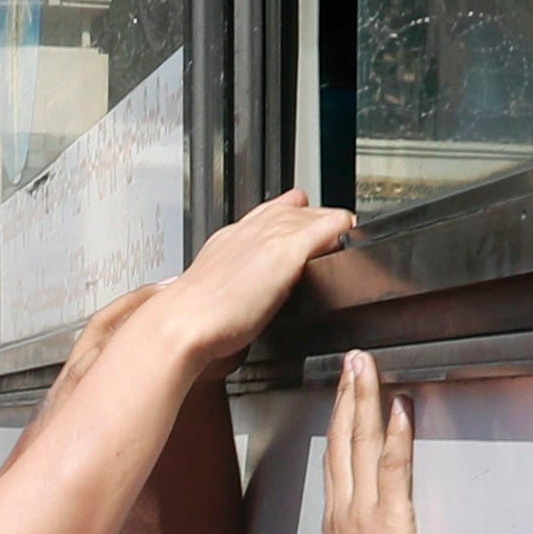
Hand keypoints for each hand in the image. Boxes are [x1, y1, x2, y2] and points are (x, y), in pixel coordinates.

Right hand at [138, 188, 357, 369]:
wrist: (181, 324)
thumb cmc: (191, 321)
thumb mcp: (210, 294)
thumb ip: (232, 287)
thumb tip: (240, 301)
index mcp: (229, 239)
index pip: (270, 213)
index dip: (291, 222)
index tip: (303, 237)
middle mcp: (250, 229)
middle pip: (297, 209)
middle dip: (314, 226)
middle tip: (328, 248)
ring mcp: (270, 236)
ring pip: (317, 213)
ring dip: (331, 230)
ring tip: (341, 249)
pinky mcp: (288, 250)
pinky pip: (333, 226)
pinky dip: (344, 233)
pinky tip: (350, 250)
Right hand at [318, 350, 414, 533]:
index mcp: (337, 518)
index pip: (336, 458)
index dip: (338, 419)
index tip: (342, 389)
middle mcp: (346, 507)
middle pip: (341, 440)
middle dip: (346, 395)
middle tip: (351, 360)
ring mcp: (365, 510)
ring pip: (359, 444)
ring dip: (362, 400)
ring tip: (365, 367)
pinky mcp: (390, 518)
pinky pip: (391, 468)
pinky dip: (394, 436)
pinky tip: (398, 407)